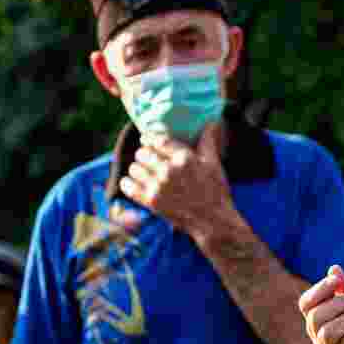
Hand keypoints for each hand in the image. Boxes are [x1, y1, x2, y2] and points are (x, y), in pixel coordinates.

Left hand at [119, 124, 237, 237]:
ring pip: (134, 168)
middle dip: (144, 155)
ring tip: (145, 174)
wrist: (213, 221)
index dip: (149, 139)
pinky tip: (136, 185)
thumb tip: (212, 122)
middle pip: (142, 152)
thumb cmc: (215, 191)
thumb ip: (208, 141)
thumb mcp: (214, 164)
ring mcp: (158, 187)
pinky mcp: (151, 202)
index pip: (157, 139)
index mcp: (184, 158)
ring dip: (138, 170)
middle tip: (149, 160)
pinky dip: (129, 184)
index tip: (147, 140)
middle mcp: (169, 171)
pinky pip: (128, 186)